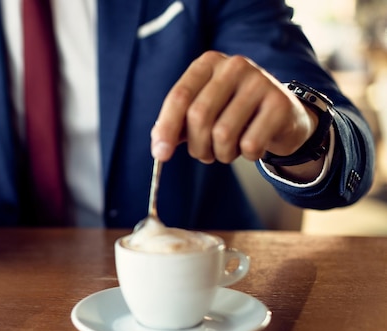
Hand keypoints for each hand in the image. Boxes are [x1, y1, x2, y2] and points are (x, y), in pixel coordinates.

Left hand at [151, 51, 321, 178]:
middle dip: (197, 146)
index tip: (160, 154)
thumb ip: (177, 126)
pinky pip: (250, 144)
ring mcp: (260, 81)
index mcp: (208, 64)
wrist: (283, 117)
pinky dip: (246, 155)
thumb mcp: (203, 113)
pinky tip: (252, 146)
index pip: (179, 96)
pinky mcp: (280, 103)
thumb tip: (159, 148)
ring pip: (223, 134)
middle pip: (199, 116)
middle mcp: (234, 66)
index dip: (166, 127)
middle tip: (203, 156)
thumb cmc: (233, 115)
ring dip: (221, 154)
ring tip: (228, 150)